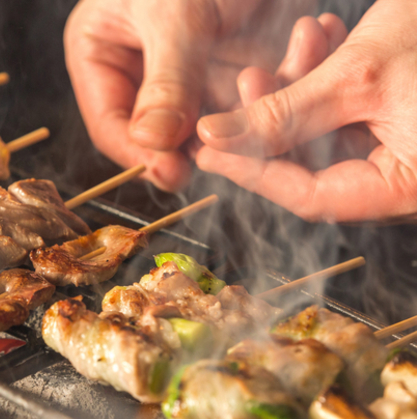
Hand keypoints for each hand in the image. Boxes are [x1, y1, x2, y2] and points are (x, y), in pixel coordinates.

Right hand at [64, 0, 315, 190]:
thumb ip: (165, 83)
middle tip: (225, 154)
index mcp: (99, 50)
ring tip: (268, 100)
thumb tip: (152, 145)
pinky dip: (269, 88)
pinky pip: (244, 95)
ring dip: (240, 117)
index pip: (110, 122)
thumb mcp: (174, 15)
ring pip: (205, 119)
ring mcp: (184, 70)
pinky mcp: (228, 63)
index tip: (170, 172)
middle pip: (158, 130)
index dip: (139, 153)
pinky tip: (293, 60)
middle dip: (195, 140)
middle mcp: (138, 67)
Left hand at [196, 0, 416, 222]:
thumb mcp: (361, 75)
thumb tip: (214, 137)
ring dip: (301, 86)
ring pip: (324, 132)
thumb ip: (283, 114)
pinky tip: (321, 36)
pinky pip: (347, 108)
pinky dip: (327, 75)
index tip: (208, 146)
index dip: (253, 172)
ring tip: (302, 38)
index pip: (310, 197)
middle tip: (245, 79)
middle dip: (275, 118)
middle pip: (311, 166)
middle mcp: (404, 178)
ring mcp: (402, 148)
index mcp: (407, 189)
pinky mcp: (400, 117)